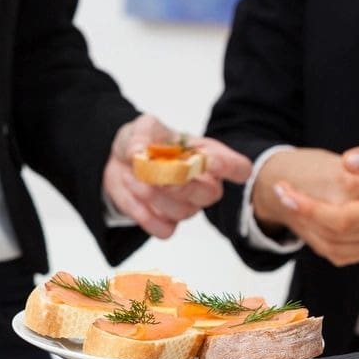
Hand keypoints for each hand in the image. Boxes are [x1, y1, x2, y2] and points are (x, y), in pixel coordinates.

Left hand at [103, 114, 251, 238]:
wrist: (120, 163)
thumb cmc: (143, 142)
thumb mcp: (141, 128)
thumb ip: (141, 137)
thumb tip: (138, 153)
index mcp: (207, 155)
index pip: (238, 168)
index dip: (230, 168)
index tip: (208, 161)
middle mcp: (203, 184)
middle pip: (211, 194)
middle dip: (183, 186)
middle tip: (157, 176)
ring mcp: (187, 206)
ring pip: (183, 212)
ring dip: (155, 196)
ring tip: (133, 177)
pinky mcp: (166, 222)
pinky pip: (165, 230)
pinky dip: (145, 216)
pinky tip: (134, 197)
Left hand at [268, 137, 358, 266]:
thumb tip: (347, 161)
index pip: (338, 219)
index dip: (306, 208)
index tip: (284, 189)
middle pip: (330, 235)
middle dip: (299, 214)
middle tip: (280, 190)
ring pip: (333, 249)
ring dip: (306, 229)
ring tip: (291, 201)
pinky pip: (342, 253)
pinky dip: (321, 240)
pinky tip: (311, 218)